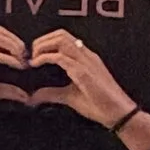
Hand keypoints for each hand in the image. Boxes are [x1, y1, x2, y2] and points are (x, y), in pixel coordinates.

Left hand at [28, 30, 149, 141]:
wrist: (119, 115)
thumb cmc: (100, 105)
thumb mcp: (69, 97)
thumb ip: (52, 93)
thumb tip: (34, 96)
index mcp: (86, 58)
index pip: (64, 38)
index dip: (46, 42)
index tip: (34, 55)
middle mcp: (87, 56)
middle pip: (61, 34)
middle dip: (41, 40)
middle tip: (30, 54)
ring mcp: (86, 62)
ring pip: (61, 40)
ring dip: (42, 46)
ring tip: (32, 58)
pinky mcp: (84, 72)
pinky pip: (60, 57)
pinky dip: (44, 58)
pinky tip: (36, 64)